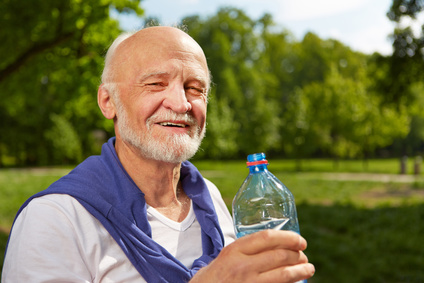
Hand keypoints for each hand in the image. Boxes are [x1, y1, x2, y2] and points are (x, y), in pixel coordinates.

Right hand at [191, 230, 314, 282]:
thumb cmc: (217, 275)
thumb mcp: (228, 255)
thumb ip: (247, 248)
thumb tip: (277, 243)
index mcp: (235, 250)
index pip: (268, 237)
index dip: (289, 237)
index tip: (300, 240)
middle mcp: (243, 266)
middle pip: (280, 256)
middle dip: (298, 255)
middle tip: (304, 255)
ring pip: (284, 275)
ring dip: (301, 270)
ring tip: (309, 268)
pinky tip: (297, 282)